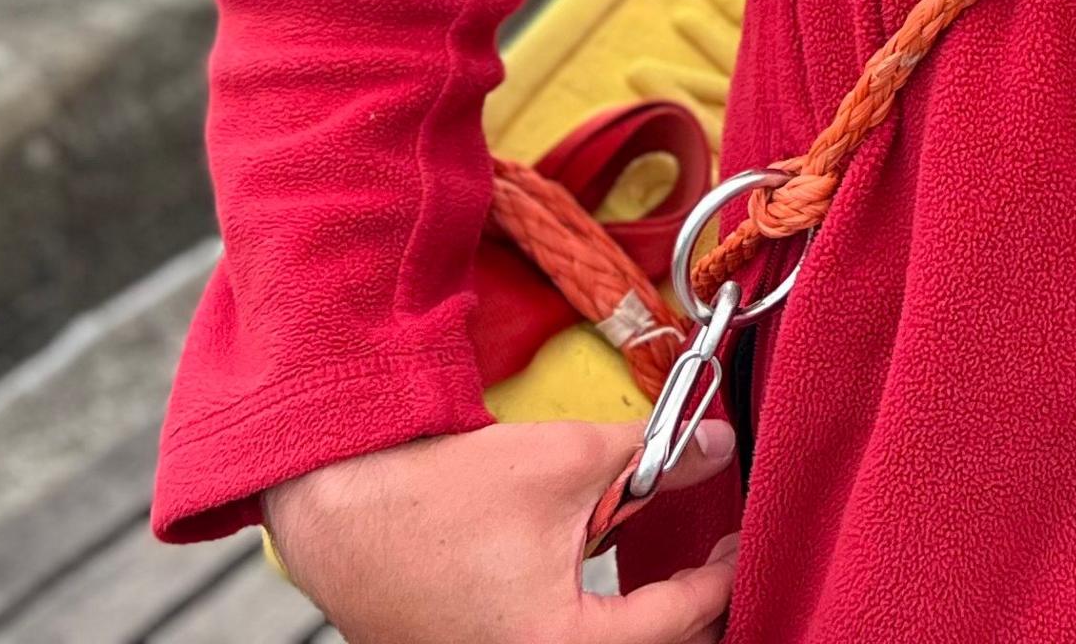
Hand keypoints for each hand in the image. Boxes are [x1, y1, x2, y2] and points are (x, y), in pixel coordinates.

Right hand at [268, 417, 739, 641]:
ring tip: (669, 584)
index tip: (738, 542)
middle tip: (713, 567)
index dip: (720, 575)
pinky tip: (603, 597)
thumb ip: (651, 460)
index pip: (678, 620)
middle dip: (687, 613)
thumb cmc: (436, 492)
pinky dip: (589, 630)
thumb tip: (714, 449)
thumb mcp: (564, 460)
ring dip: (639, 625)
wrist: (336, 511)